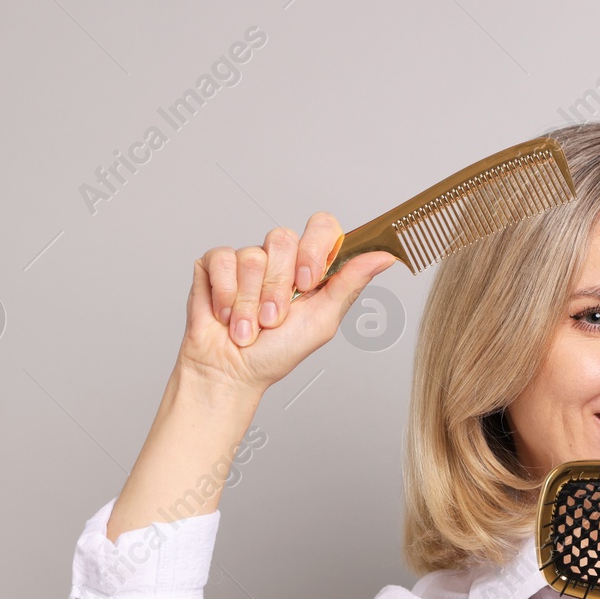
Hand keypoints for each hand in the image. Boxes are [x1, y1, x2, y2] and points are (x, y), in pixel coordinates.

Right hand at [177, 211, 397, 395]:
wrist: (232, 372)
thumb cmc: (278, 352)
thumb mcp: (323, 321)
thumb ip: (350, 283)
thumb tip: (384, 257)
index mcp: (309, 267)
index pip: (321, 226)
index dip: (313, 249)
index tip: (307, 283)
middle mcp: (279, 258)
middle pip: (282, 238)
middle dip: (278, 287)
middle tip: (274, 318)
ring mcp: (246, 258)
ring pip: (252, 256)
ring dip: (250, 302)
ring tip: (250, 326)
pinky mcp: (215, 264)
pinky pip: (222, 260)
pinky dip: (226, 296)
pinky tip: (226, 316)